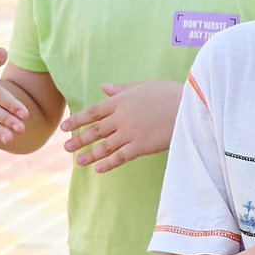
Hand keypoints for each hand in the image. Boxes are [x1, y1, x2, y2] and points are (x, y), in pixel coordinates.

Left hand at [61, 79, 182, 172]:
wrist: (190, 106)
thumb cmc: (169, 93)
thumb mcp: (144, 86)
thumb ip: (122, 89)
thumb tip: (104, 87)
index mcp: (120, 101)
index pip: (93, 112)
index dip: (77, 120)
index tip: (64, 127)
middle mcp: (121, 117)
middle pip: (95, 130)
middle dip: (79, 139)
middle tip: (66, 147)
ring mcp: (130, 133)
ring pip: (105, 146)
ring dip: (90, 154)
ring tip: (79, 161)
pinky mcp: (141, 146)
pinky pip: (121, 157)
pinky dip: (108, 163)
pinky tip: (99, 169)